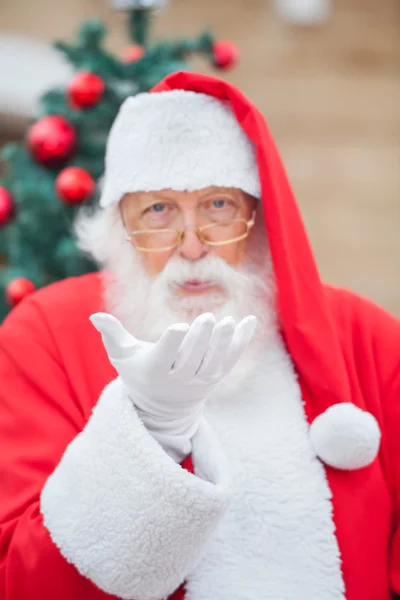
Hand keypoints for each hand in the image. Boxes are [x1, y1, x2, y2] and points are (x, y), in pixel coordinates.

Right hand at [90, 312, 256, 458]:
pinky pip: (230, 360)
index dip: (173, 343)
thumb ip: (112, 335)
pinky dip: (241, 342)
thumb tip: (94, 317)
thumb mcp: (123, 356)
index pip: (165, 356)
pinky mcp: (215, 378)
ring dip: (223, 343)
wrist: (161, 407)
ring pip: (214, 362)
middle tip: (208, 318)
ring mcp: (200, 380)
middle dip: (200, 339)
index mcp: (156, 371)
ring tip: (229, 323)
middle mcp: (179, 379)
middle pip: (192, 359)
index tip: (181, 327)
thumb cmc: (139, 373)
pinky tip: (250, 321)